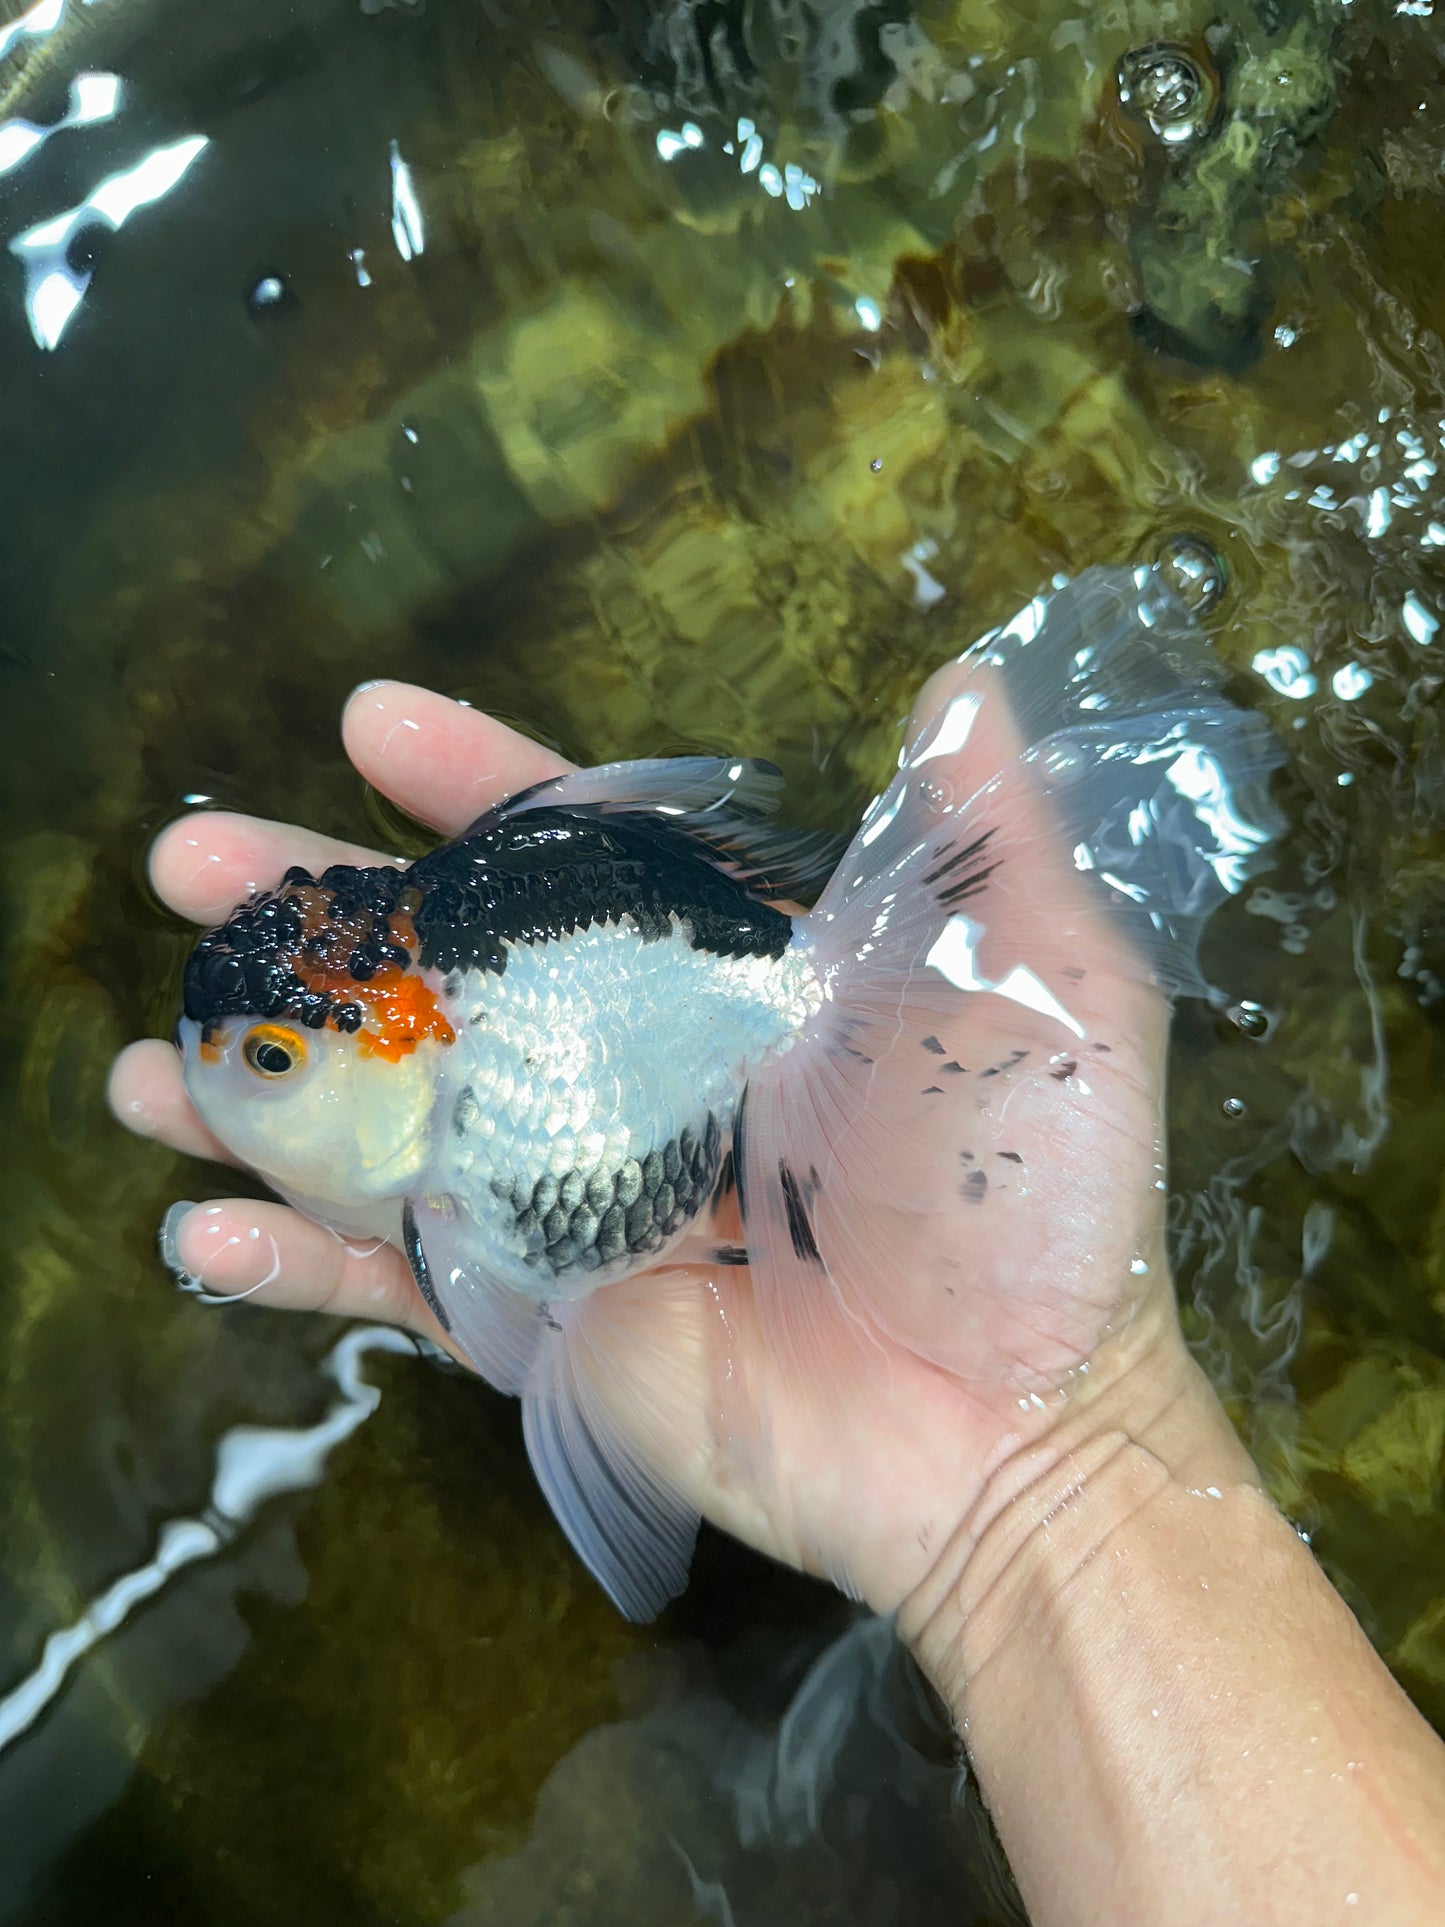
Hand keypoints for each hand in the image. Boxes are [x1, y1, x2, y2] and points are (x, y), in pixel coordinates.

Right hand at [110, 680, 1228, 1619]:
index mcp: (729, 983)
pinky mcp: (540, 1323)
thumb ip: (985, 842)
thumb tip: (964, 684)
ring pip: (384, 1122)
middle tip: (188, 859)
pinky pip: (392, 1286)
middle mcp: (629, 1074)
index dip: (476, 787)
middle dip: (307, 914)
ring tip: (145, 1061)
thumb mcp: (1041, 986)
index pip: (578, 860)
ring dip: (259, 1084)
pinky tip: (199, 1231)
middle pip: (438, 975)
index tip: (370, 720)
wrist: (1012, 1428)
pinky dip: (291, 1264)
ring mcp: (568, 1201)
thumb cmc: (1030, 1198)